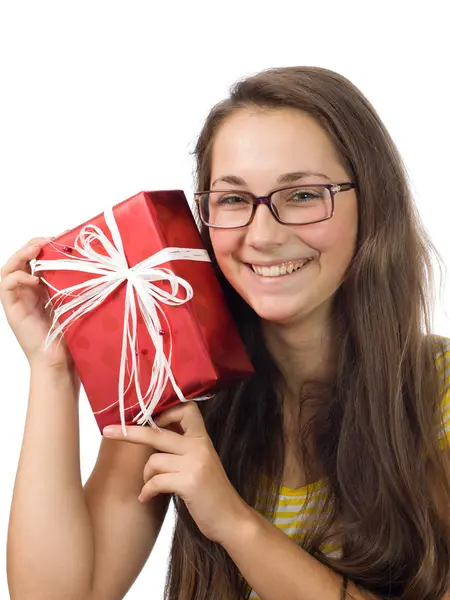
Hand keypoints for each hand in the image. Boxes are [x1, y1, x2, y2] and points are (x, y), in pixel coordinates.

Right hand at [0, 238, 74, 369]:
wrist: (60, 362)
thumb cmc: (72, 336)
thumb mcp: (78, 303)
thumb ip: (79, 286)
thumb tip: (99, 266)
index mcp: (43, 288)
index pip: (38, 259)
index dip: (47, 246)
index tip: (63, 237)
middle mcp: (29, 291)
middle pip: (22, 258)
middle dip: (33, 244)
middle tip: (49, 239)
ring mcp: (19, 299)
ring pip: (10, 267)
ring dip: (22, 254)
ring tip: (37, 249)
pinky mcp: (12, 309)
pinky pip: (6, 284)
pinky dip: (18, 276)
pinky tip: (34, 279)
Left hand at [102, 401, 249, 544]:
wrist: (231, 519)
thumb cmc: (210, 492)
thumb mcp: (200, 462)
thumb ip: (183, 448)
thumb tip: (151, 435)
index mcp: (202, 438)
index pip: (186, 409)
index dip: (164, 412)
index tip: (148, 419)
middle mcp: (199, 446)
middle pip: (156, 432)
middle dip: (129, 432)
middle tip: (107, 431)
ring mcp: (195, 463)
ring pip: (153, 460)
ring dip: (146, 476)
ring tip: (150, 487)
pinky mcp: (190, 482)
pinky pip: (155, 481)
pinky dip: (147, 491)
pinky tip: (146, 498)